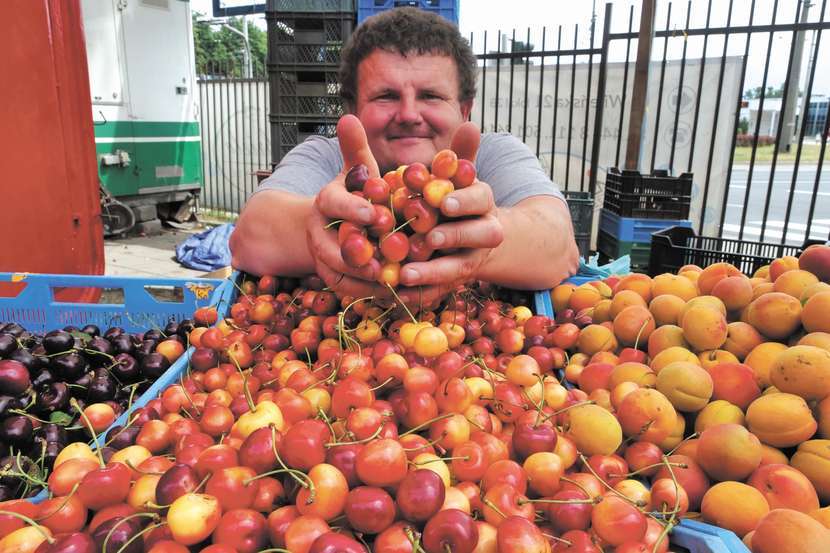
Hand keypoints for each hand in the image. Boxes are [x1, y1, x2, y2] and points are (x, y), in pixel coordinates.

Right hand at [306, 115, 391, 299]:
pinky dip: (372, 293)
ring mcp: (322, 258)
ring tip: (397, 280)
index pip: (334, 203)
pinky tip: (398, 292)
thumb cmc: (354, 196)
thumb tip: (349, 117)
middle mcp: (319, 231)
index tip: (376, 214)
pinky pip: (349, 290)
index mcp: (325, 201)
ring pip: (341, 273)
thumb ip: (357, 150)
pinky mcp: (331, 280)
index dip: (353, 209)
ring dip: (368, 279)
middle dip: (360, 254)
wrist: (327, 228)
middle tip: (388, 260)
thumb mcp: (356, 173)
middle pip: (333, 246)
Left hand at [397, 123, 503, 304]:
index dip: (465, 199)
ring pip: (460, 268)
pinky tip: (397, 293)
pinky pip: (441, 291)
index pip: (482, 196)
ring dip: (434, 271)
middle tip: (430, 236)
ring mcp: (472, 260)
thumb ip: (459, 156)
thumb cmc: (457, 201)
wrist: (477, 243)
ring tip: (405, 273)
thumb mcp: (458, 179)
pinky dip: (420, 293)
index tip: (444, 200)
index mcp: (483, 202)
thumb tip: (470, 124)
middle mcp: (484, 231)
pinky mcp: (455, 282)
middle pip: (483, 234)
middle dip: (457, 234)